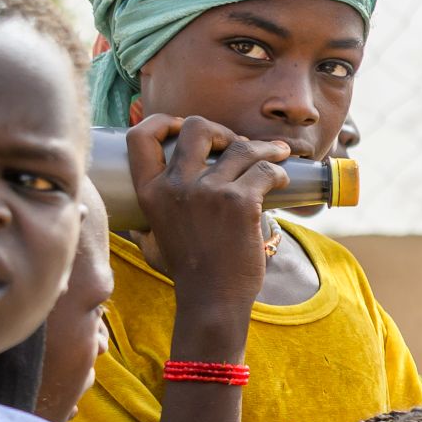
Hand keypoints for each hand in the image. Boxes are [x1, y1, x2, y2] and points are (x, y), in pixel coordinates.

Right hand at [130, 114, 290, 339]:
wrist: (212, 299)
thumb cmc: (188, 272)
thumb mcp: (151, 240)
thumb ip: (145, 221)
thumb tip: (138, 217)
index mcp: (149, 192)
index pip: (140, 137)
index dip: (162, 121)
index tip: (182, 126)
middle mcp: (175, 186)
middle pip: (196, 128)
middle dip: (221, 129)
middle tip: (236, 144)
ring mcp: (209, 192)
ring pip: (240, 147)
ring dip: (263, 148)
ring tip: (276, 155)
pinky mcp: (241, 203)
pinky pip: (265, 170)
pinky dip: (278, 170)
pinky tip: (283, 178)